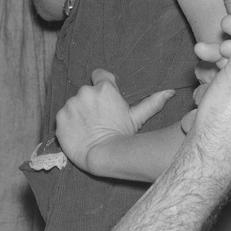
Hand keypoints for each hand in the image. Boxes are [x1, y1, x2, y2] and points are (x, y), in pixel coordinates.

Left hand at [55, 69, 172, 175]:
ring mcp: (71, 104)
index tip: (105, 99)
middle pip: (87, 91)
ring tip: (89, 127)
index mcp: (105, 88)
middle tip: (99, 118)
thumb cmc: (122, 136)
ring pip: (74, 103)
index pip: (99, 74)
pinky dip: (68, 122)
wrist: (102, 156)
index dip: (102, 85)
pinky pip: (63, 115)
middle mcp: (86, 91)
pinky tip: (78, 132)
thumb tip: (170, 91)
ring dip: (79, 111)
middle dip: (91, 101)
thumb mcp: (137, 118)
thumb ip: (152, 102)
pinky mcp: (60, 117)